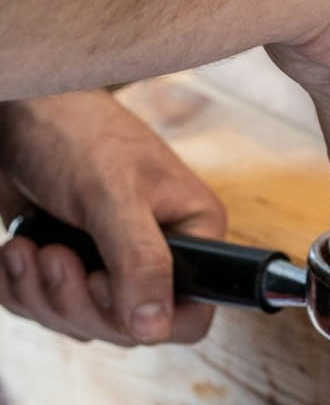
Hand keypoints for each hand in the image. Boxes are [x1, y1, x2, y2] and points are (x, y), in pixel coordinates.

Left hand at [0, 91, 224, 345]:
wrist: (25, 117)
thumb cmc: (80, 136)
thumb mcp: (113, 196)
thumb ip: (140, 261)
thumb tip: (157, 328)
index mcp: (194, 232)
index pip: (193, 312)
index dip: (145, 317)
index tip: (102, 281)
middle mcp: (161, 253)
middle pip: (127, 329)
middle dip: (76, 300)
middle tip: (56, 256)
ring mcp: (114, 263)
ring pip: (82, 324)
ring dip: (42, 294)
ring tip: (32, 247)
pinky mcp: (72, 267)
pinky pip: (46, 310)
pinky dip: (21, 288)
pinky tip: (17, 249)